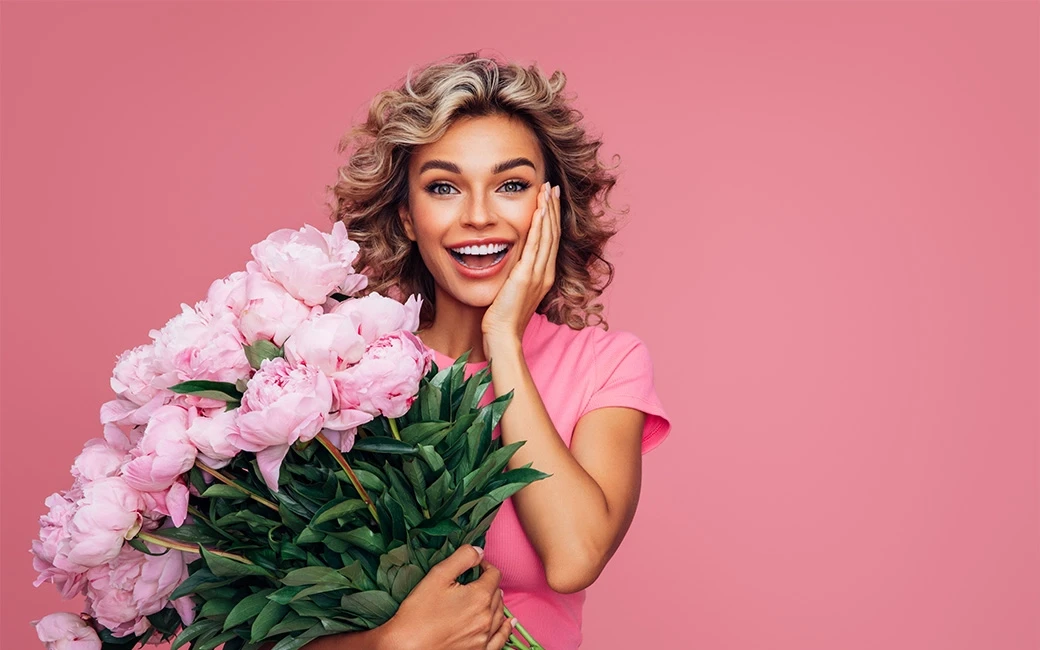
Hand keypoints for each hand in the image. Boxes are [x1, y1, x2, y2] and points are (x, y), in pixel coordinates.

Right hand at [384, 545, 513, 649]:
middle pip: (497, 594)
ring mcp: (484, 637)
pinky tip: (509, 623)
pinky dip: (505, 629)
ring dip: (495, 603)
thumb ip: (462, 558)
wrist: (406, 647)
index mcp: (479, 596)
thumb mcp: (437, 576)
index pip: (494, 574)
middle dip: (488, 584)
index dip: (485, 566)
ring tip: (488, 597)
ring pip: (500, 614)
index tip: (475, 566)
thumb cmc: (418, 613)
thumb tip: (479, 551)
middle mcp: (487, 618)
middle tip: (475, 581)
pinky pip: (500, 639)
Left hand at [481, 181, 560, 356]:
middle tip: (553, 187)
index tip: (550, 200)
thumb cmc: (503, 318)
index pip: (551, 240)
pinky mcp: (526, 275)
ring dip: (548, 210)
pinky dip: (539, 225)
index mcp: (544, 275)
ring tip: (548, 190)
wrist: (502, 336)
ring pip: (547, 235)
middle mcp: (545, 272)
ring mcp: (538, 274)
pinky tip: (540, 209)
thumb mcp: (513, 291)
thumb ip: (516, 275)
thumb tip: (511, 263)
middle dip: (553, 208)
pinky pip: (535, 245)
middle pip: (553, 233)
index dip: (552, 218)